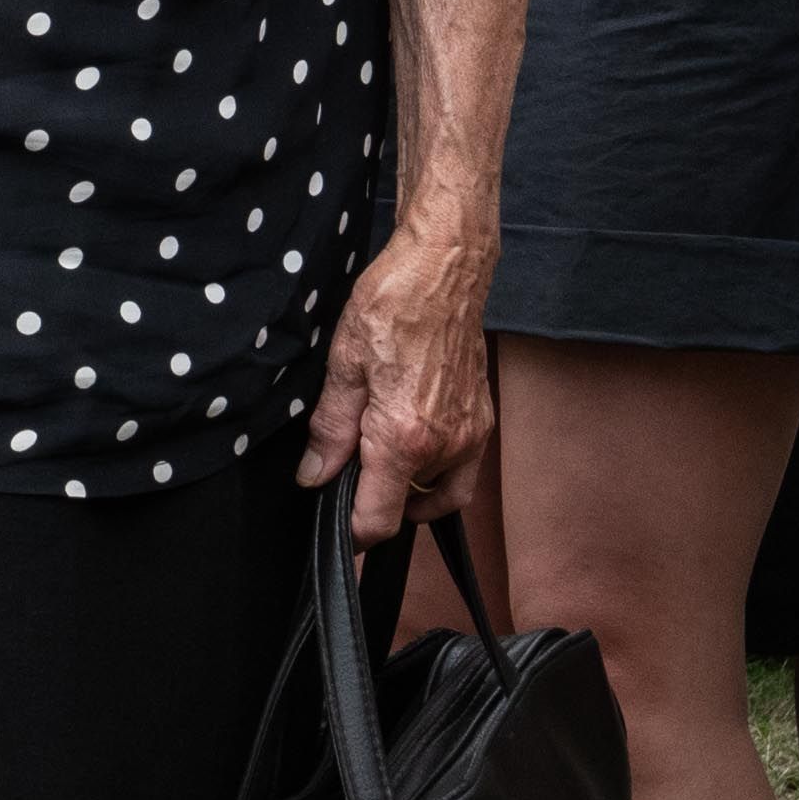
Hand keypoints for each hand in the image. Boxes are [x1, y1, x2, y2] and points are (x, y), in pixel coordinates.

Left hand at [300, 209, 496, 537]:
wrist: (445, 269)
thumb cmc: (393, 304)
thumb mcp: (343, 367)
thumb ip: (329, 431)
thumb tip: (314, 476)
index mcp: (404, 438)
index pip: (379, 521)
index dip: (351, 530)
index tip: (335, 518)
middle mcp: (446, 446)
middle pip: (405, 509)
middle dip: (375, 495)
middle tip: (351, 459)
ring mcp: (471, 436)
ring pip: (437, 495)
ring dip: (407, 487)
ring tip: (380, 450)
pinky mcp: (484, 422)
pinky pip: (463, 474)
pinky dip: (437, 474)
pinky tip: (412, 444)